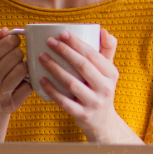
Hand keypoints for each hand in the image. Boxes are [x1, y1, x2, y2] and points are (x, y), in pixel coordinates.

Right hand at [0, 28, 31, 140]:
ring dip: (25, 68)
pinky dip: (29, 83)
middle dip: (20, 55)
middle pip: (18, 55)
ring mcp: (0, 93)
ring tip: (19, 70)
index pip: (8, 42)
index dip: (15, 41)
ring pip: (23, 69)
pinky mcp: (12, 104)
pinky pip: (30, 86)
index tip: (14, 44)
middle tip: (16, 59)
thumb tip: (6, 30)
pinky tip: (22, 83)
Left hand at [39, 29, 141, 143]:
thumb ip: (107, 50)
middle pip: (82, 66)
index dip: (77, 43)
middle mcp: (105, 88)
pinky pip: (64, 101)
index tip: (62, 33)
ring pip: (72, 83)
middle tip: (49, 42)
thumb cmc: (101, 90)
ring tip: (42, 57)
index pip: (93, 55)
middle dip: (65, 51)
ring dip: (55, 68)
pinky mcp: (82, 115)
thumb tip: (103, 31)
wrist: (103, 122)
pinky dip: (52, 90)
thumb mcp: (109, 72)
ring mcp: (94, 103)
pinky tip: (41, 79)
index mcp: (111, 74)